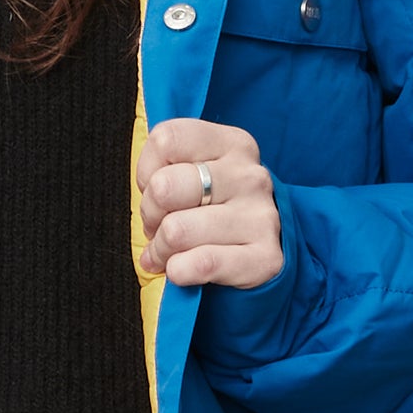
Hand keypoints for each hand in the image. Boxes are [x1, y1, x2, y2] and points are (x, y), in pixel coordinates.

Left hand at [136, 117, 282, 288]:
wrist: (263, 249)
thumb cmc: (215, 206)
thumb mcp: (195, 170)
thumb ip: (167, 166)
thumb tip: (146, 192)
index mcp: (233, 144)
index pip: (165, 141)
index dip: (146, 171)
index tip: (156, 188)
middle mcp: (250, 176)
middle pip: (163, 187)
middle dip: (150, 214)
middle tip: (158, 226)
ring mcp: (261, 217)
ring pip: (176, 231)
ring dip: (161, 249)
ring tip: (169, 252)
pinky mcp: (266, 258)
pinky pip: (201, 264)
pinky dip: (179, 271)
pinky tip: (182, 269)